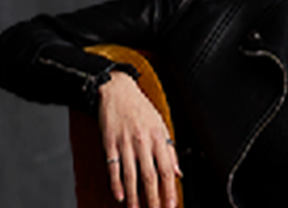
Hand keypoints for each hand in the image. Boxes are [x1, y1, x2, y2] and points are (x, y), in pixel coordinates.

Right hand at [98, 71, 181, 207]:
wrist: (117, 91)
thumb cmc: (141, 109)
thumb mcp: (161, 125)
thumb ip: (169, 150)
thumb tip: (178, 171)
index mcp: (159, 138)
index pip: (167, 170)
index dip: (170, 190)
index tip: (172, 205)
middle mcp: (143, 142)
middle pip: (150, 176)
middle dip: (154, 198)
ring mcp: (125, 143)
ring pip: (131, 175)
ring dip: (135, 196)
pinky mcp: (109, 143)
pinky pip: (113, 167)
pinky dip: (116, 183)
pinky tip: (120, 196)